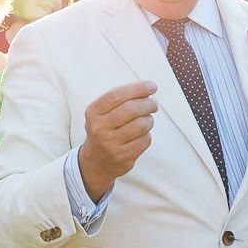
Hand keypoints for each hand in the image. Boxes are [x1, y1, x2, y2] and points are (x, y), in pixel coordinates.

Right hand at [77, 81, 158, 198]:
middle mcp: (99, 128)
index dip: (137, 88)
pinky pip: (145, 140)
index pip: (117, 95)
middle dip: (148, 104)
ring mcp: (110, 143)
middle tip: (153, 104)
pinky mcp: (122, 156)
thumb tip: (149, 88)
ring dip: (149, 120)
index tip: (151, 86)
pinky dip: (147, 135)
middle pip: (131, 109)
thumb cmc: (104, 131)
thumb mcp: (102, 113)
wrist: (96, 161)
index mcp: (93, 112)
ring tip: (146, 121)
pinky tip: (141, 135)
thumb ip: (121, 99)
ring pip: (141, 125)